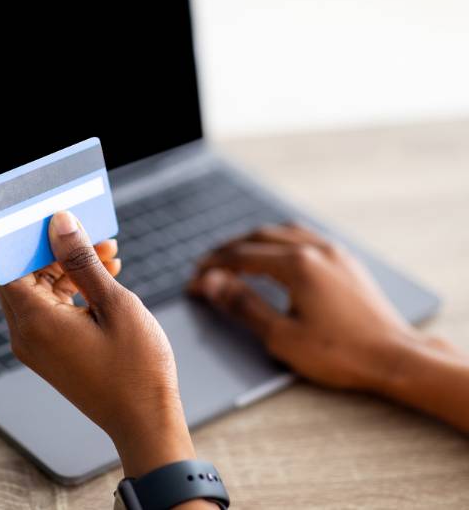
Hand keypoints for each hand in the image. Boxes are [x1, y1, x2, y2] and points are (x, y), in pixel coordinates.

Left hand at [0, 211, 195, 477]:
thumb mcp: (114, 304)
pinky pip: (52, 311)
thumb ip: (82, 260)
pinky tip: (105, 278)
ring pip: (41, 292)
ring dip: (70, 269)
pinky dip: (73, 291)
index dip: (25, 237)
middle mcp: (27, 335)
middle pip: (25, 276)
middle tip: (90, 230)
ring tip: (109, 253)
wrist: (146, 422)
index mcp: (35, 322)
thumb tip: (60, 224)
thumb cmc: (136, 368)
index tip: (48, 216)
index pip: (10, 266)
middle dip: (57, 249)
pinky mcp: (52, 354)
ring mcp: (38, 347)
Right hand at [188, 224, 419, 390]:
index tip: (193, 282)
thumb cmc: (340, 354)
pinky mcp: (346, 260)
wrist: (395, 358)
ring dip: (252, 241)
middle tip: (206, 268)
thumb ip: (243, 305)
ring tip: (233, 256)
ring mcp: (333, 251)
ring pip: (281, 231)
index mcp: (296, 265)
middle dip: (227, 251)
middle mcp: (315, 248)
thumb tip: (212, 283)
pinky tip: (274, 253)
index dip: (211, 269)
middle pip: (258, 237)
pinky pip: (303, 235)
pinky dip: (278, 239)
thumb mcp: (281, 336)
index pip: (240, 257)